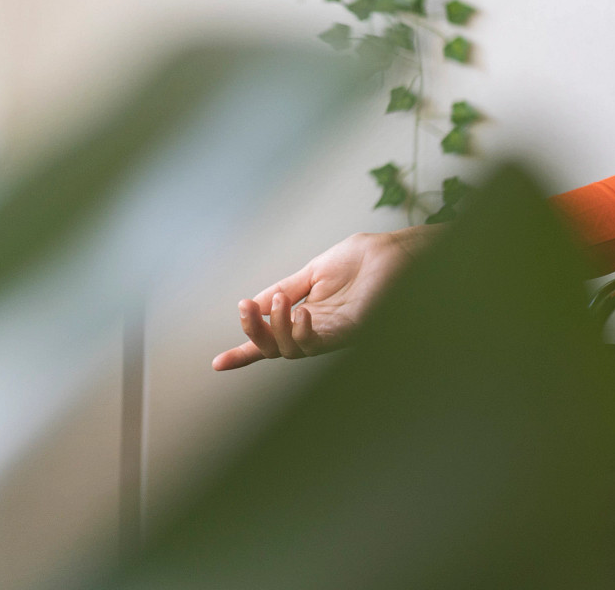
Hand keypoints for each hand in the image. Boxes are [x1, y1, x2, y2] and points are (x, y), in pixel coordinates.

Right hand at [210, 227, 433, 370]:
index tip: (217, 364)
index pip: (273, 340)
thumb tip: (254, 303)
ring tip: (280, 301)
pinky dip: (303, 332)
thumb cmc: (365, 259)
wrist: (397, 249)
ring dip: (277, 327)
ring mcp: (336, 334)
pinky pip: (319, 344)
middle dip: (253, 332)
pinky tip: (302, 314)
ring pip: (292, 351)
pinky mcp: (353, 331)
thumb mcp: (314, 271)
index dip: (245, 353)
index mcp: (308, 317)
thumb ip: (285, 288)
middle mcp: (319, 331)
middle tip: (245, 308)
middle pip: (276, 349)